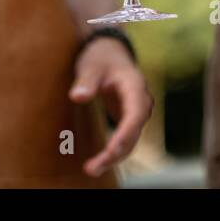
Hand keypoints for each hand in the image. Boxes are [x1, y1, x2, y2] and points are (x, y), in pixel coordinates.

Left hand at [69, 37, 152, 176]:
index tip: (110, 151)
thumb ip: (86, 81)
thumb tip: (78, 97)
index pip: (135, 115)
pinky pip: (126, 138)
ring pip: (131, 139)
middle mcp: (141, 101)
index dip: (125, 134)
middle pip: (133, 133)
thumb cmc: (100, 58)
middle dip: (115, 153)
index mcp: (135, 86)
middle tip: (92, 168)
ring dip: (114, 156)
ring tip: (92, 169)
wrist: (110, 52)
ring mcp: (137, 111)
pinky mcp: (130, 118)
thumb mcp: (91, 65)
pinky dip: (114, 151)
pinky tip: (99, 162)